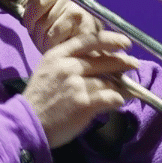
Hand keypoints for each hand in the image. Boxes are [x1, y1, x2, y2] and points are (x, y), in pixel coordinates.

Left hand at [0, 0, 102, 53]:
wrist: (86, 57)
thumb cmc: (62, 39)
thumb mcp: (38, 21)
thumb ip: (26, 4)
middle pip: (35, 1)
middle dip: (32, 22)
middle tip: (41, 33)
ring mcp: (72, 3)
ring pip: (41, 18)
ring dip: (41, 37)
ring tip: (52, 42)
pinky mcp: (78, 16)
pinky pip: (51, 31)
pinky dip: (50, 43)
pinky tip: (59, 45)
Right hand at [22, 30, 137, 148]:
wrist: (27, 123)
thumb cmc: (38, 100)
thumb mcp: (48, 71)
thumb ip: (68, 63)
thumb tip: (97, 63)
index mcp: (57, 55)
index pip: (88, 40)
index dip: (110, 40)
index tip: (124, 43)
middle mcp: (68, 66)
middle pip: (102, 60)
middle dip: (122, 62)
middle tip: (134, 64)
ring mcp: (76, 85)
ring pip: (108, 82)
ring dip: (121, 87)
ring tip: (129, 90)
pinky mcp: (84, 103)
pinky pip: (110, 98)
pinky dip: (117, 100)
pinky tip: (118, 102)